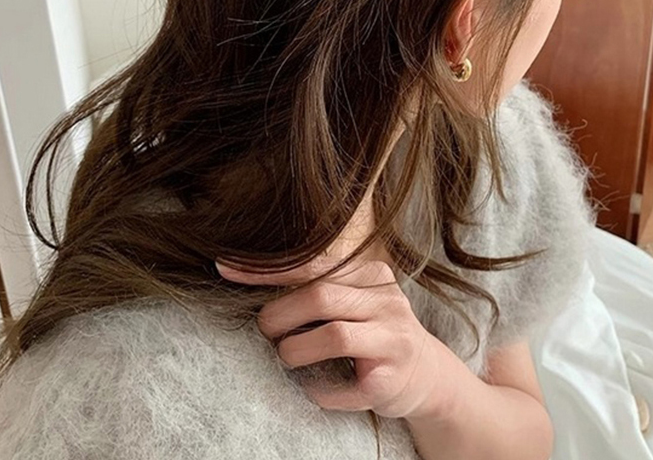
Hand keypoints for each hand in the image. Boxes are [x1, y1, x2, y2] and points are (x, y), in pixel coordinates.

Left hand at [214, 252, 450, 418]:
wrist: (426, 375)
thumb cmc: (374, 332)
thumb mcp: (355, 300)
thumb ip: (319, 286)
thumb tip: (251, 276)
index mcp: (373, 274)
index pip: (315, 263)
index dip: (268, 269)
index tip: (226, 269)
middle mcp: (387, 300)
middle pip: (321, 295)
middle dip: (280, 314)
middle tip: (264, 329)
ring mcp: (393, 339)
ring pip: (334, 335)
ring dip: (295, 350)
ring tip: (286, 356)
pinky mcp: (390, 379)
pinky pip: (341, 386)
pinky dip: (316, 389)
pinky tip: (312, 386)